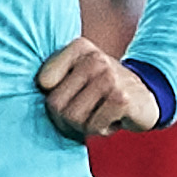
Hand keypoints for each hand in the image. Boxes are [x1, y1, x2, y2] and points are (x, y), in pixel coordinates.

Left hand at [38, 38, 162, 140]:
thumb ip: (51, 77)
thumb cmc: (103, 91)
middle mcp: (95, 58)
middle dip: (67, 118)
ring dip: (86, 125)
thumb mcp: (78, 75)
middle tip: (87, 112)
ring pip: (73, 118)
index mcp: (79, 47)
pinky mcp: (121, 98)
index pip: (43, 81)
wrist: (147, 97)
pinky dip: (102, 129)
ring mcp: (109, 77)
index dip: (54, 99)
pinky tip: (114, 118)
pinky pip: (93, 126)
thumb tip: (29, 88)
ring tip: (101, 113)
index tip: (72, 96)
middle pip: (55, 104)